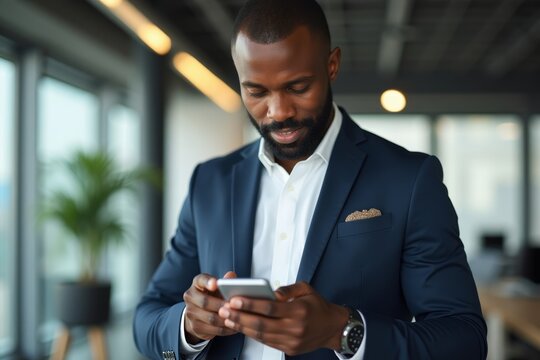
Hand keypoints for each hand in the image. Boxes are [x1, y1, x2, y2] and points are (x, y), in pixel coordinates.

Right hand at [183, 271, 237, 342]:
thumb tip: (232, 276)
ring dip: (225, 319)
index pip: (201, 280)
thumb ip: (225, 281)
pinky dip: (226, 329)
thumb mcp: (218, 287)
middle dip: (221, 305)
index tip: (216, 284)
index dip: (208, 282)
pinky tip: (235, 326)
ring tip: (237, 317)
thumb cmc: (212, 296)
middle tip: (233, 306)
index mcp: (197, 284)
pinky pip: (213, 330)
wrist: (198, 314)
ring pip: (210, 318)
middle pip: (205, 302)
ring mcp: (191, 313)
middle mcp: (190, 297)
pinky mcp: (195, 327)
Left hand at [218, 281, 348, 355]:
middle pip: (262, 324)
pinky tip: (241, 326)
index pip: (270, 308)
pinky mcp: (289, 349)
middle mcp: (294, 328)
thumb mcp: (307, 289)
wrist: (333, 328)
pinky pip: (266, 341)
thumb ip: (288, 288)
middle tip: (223, 309)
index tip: (234, 299)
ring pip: (261, 335)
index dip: (250, 304)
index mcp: (299, 311)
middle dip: (240, 316)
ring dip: (242, 327)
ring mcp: (291, 341)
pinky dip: (252, 334)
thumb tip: (273, 291)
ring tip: (227, 318)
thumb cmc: (317, 305)